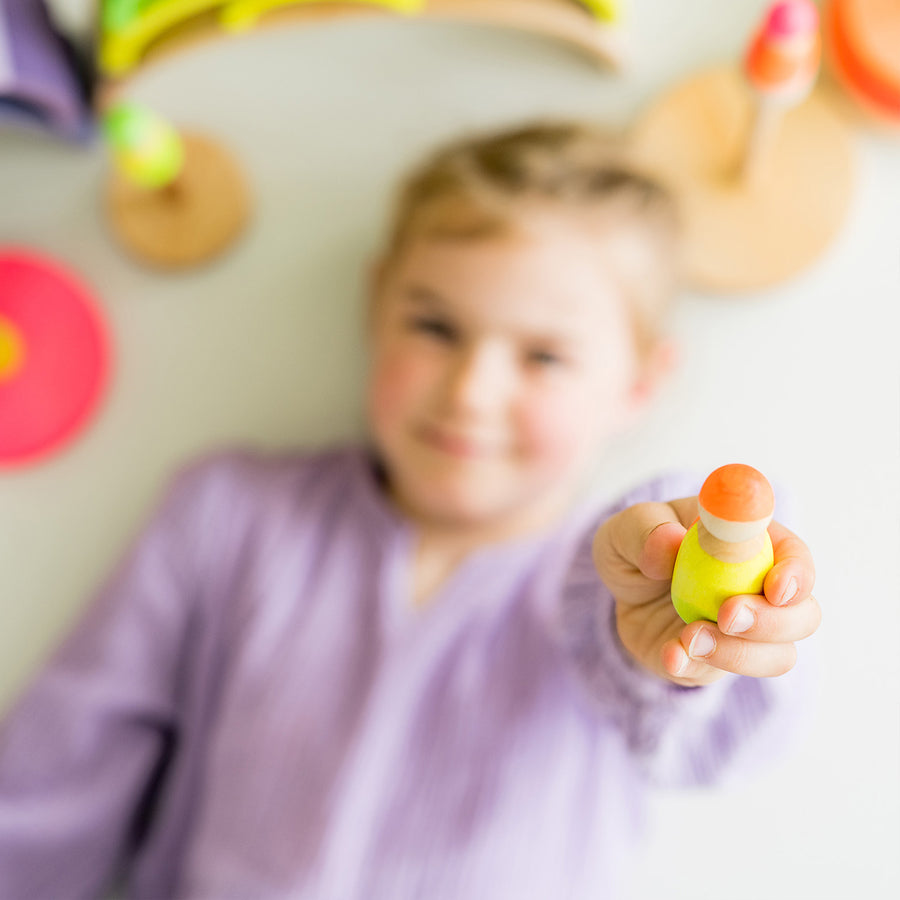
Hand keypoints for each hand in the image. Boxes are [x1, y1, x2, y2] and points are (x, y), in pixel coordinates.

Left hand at [592, 499, 820, 686]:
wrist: (620, 593)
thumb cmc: (638, 546)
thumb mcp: (628, 527)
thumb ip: (646, 529)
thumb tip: (671, 543)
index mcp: (750, 543)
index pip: (795, 556)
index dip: (797, 572)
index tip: (775, 588)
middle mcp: (761, 590)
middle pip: (803, 615)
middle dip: (774, 622)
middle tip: (728, 616)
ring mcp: (746, 632)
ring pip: (777, 656)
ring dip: (738, 653)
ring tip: (688, 637)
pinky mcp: (719, 662)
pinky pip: (721, 675)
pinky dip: (696, 668)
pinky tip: (671, 654)